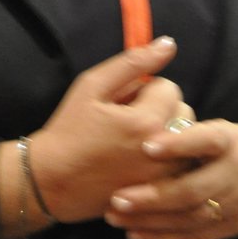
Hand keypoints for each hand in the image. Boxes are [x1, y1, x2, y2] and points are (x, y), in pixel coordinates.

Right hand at [27, 36, 193, 222]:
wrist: (51, 182)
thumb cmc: (69, 131)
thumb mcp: (92, 86)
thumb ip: (133, 62)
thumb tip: (169, 43)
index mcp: (146, 121)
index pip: (170, 88)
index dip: (146, 90)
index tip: (123, 104)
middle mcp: (161, 151)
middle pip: (184, 113)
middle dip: (161, 110)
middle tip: (129, 121)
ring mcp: (162, 177)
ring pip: (186, 141)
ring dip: (167, 134)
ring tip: (135, 142)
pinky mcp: (159, 195)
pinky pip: (180, 166)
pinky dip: (167, 160)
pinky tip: (141, 161)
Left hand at [103, 121, 237, 238]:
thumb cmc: (237, 146)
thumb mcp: (221, 130)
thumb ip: (188, 135)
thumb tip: (141, 132)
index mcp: (231, 141)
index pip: (207, 140)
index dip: (179, 144)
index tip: (147, 145)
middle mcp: (234, 173)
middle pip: (193, 189)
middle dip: (152, 196)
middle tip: (117, 198)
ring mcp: (234, 204)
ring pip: (189, 217)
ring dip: (149, 220)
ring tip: (116, 216)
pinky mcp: (230, 227)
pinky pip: (194, 236)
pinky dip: (163, 237)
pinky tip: (136, 232)